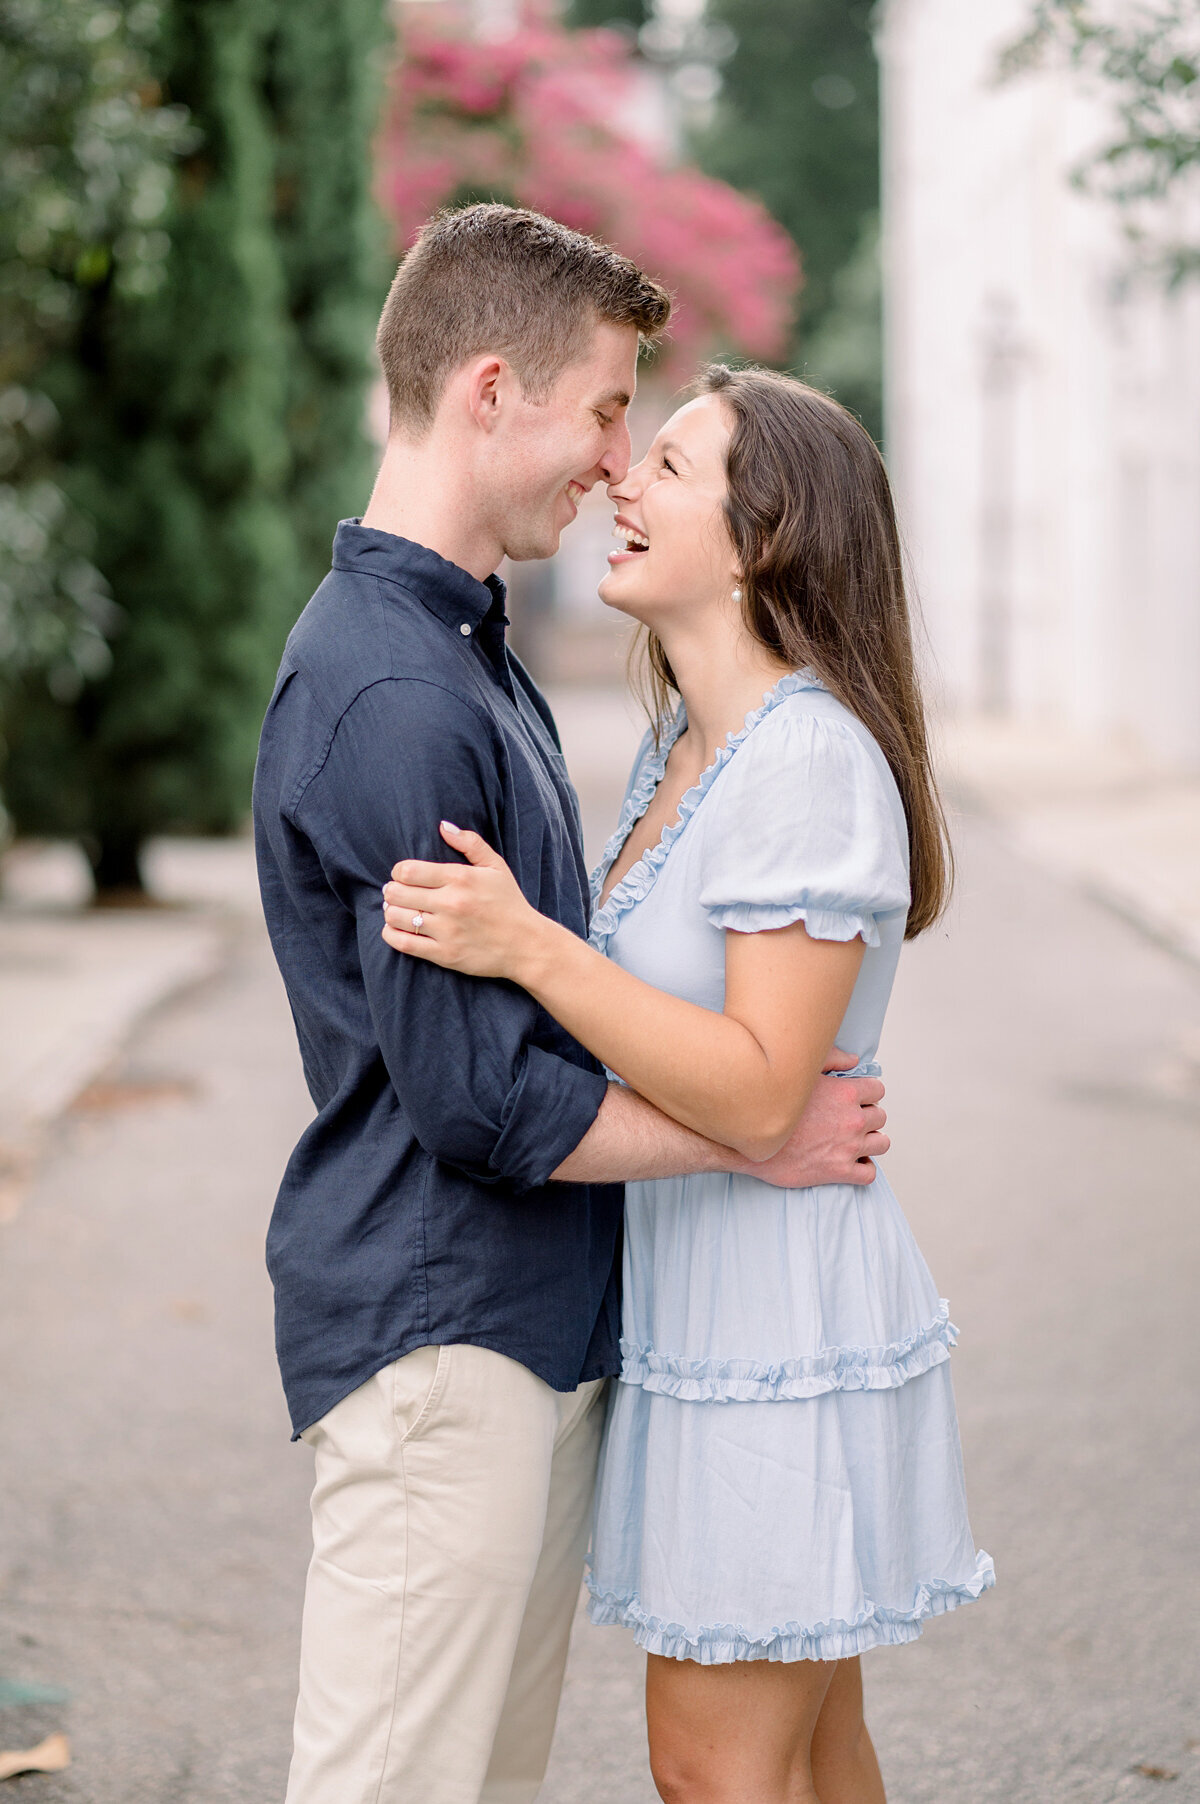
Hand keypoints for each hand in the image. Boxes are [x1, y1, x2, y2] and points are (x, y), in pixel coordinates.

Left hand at [381, 821, 549, 979]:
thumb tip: (443, 826)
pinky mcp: (444, 954)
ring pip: (396, 917)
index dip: (399, 872)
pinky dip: (391, 934)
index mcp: (460, 878)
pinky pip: (403, 943)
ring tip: (397, 910)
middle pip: (397, 893)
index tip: (404, 876)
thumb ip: (470, 843)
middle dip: (391, 890)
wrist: (526, 945)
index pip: (408, 870)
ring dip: (391, 912)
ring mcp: (446, 931)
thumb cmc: (509, 903)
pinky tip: (395, 929)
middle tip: (396, 892)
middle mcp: (451, 903)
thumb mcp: (496, 867)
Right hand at [732, 1049, 888, 1187]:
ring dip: (869, 1141)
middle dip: (867, 1116)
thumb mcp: (799, 1071)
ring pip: (881, 1143)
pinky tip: (850, 1162)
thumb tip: (854, 1060)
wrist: (749, 1142)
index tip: (854, 1099)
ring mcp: (848, 1147)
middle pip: (880, 1116)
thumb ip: (831, 1059)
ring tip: (853, 1140)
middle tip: (848, 1119)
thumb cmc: (770, 1105)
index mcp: (846, 1092)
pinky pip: (869, 1173)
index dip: (866, 1094)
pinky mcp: (839, 1171)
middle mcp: (852, 1119)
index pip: (877, 1090)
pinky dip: (864, 1168)